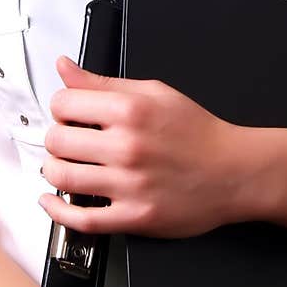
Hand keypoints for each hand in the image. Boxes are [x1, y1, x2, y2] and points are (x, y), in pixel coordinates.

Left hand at [38, 56, 250, 237]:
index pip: (64, 103)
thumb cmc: (197, 132)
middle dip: (56, 138)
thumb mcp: (155, 92)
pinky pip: (80, 219)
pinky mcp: (134, 216)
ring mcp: (130, 184)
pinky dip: (57, 210)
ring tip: (63, 166)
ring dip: (53, 170)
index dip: (61, 107)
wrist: (234, 170)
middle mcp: (128, 146)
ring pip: (62, 177)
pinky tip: (53, 201)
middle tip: (67, 140)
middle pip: (57, 140)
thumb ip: (104, 82)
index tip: (67, 113)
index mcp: (131, 110)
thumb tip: (66, 68)